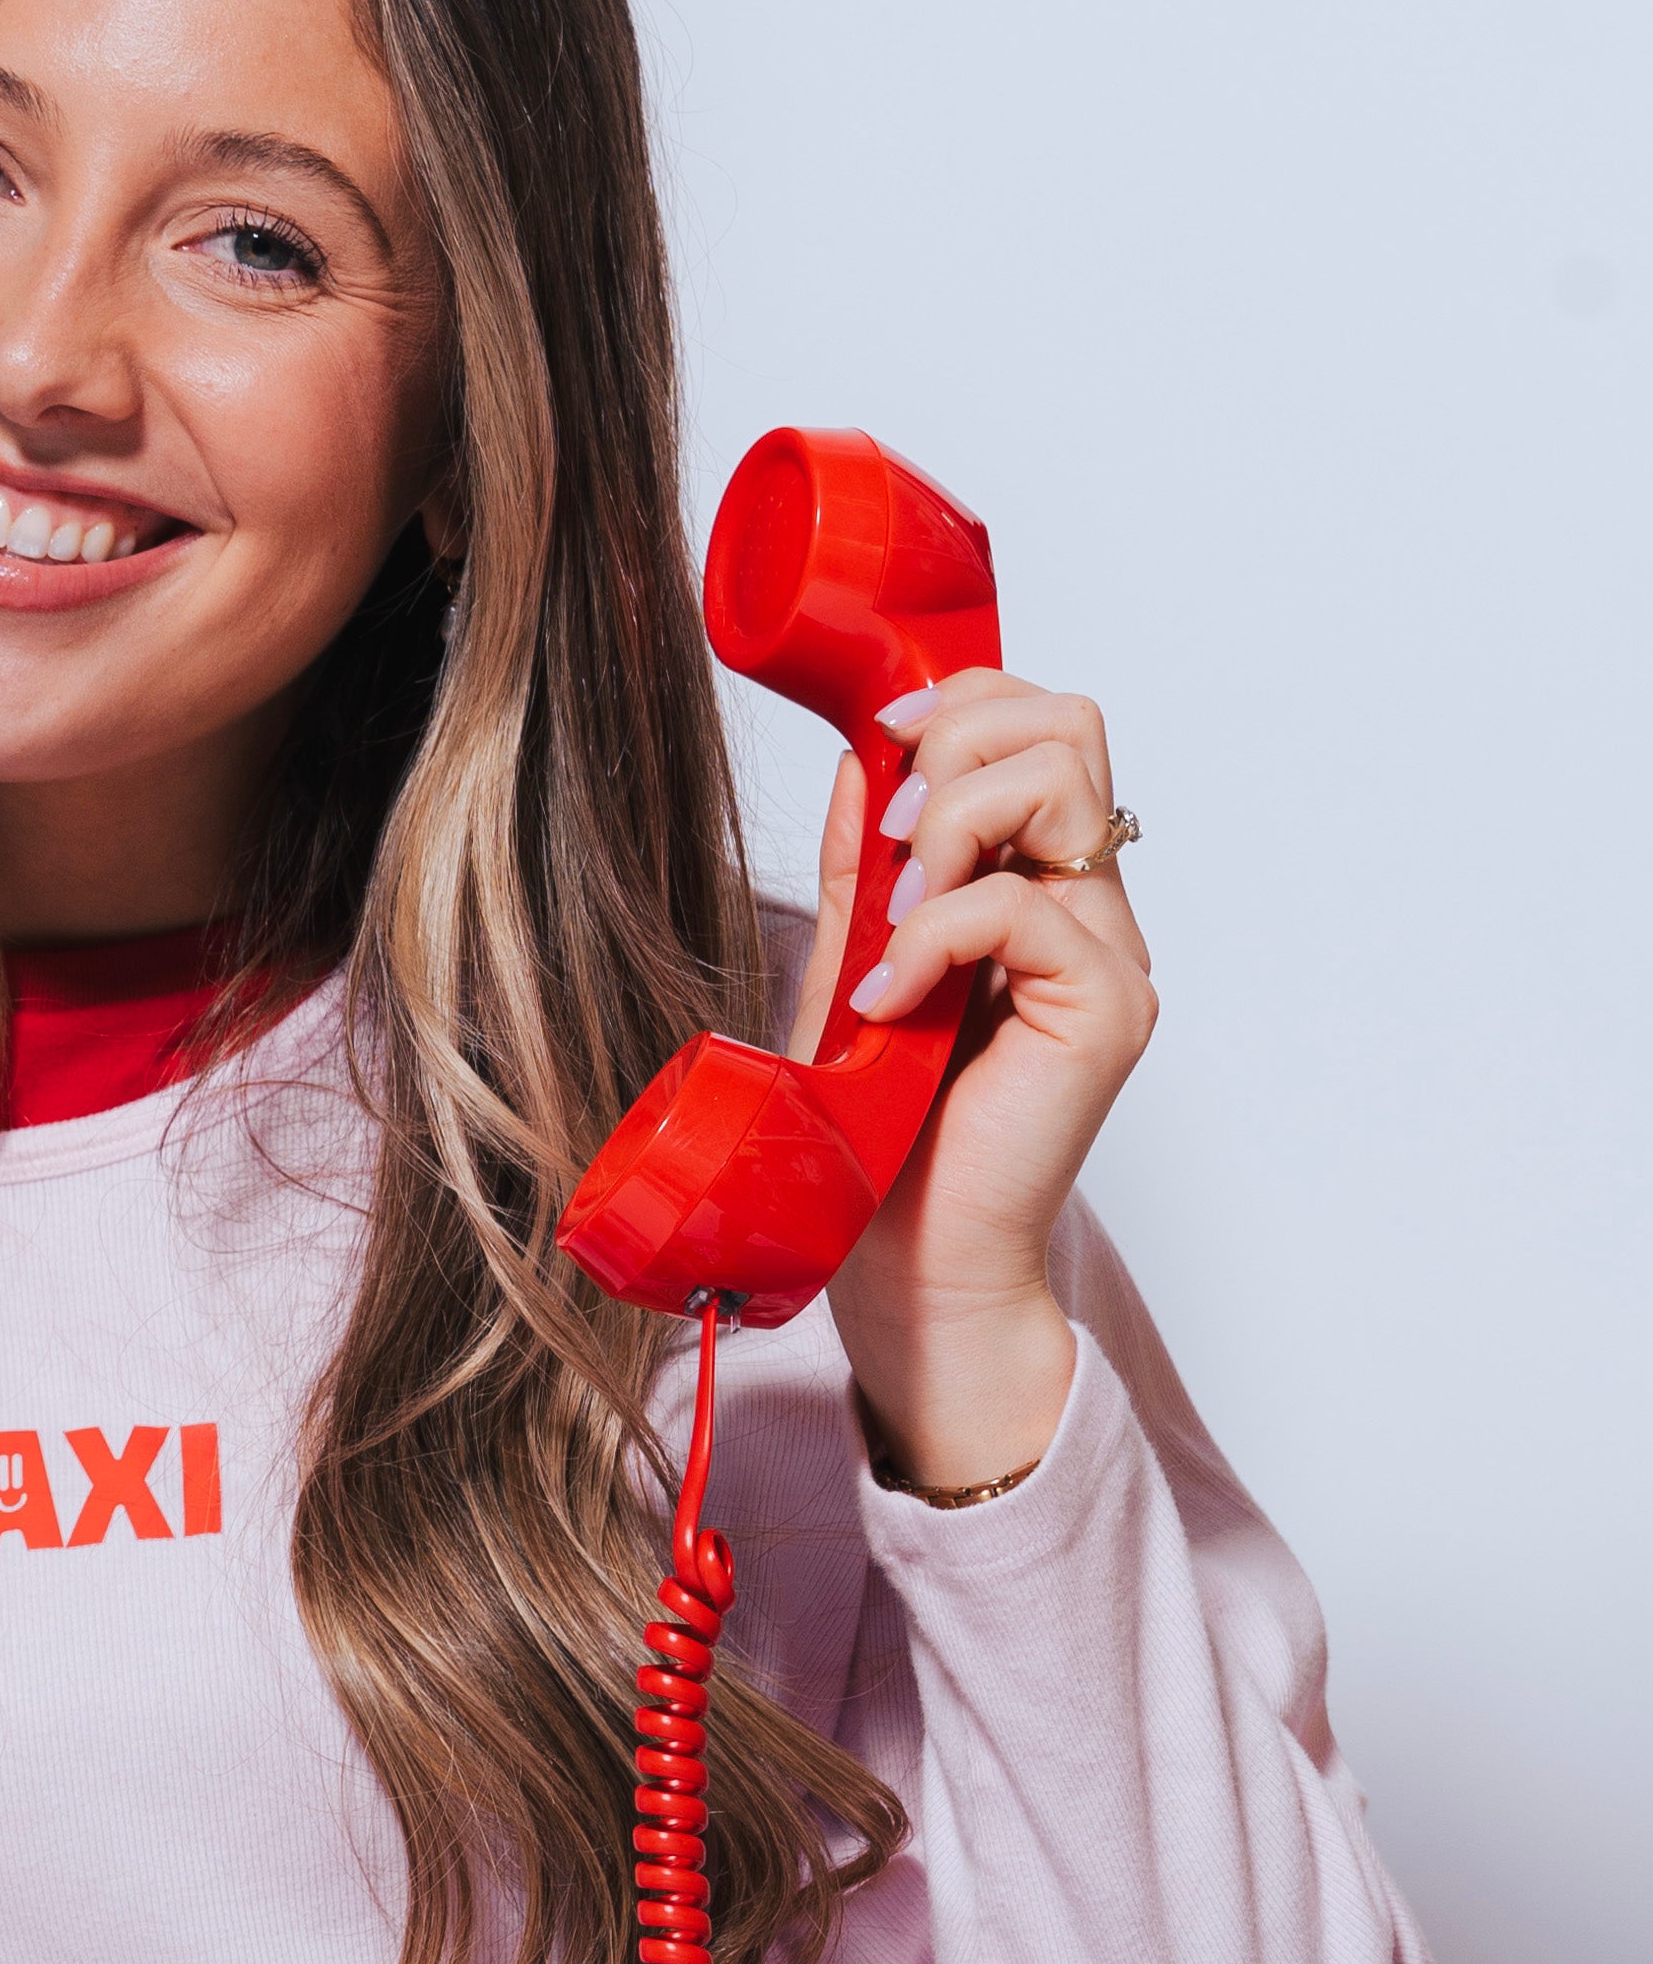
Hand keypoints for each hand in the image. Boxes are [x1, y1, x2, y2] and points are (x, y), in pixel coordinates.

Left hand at [787, 670, 1156, 1490]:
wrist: (903, 1260)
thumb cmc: (877, 1132)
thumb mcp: (852, 963)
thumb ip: (866, 867)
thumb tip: (860, 756)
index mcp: (1040, 886)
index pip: (1046, 728)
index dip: (967, 702)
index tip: (882, 739)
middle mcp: (1092, 911)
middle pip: (1072, 725)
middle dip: (958, 745)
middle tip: (890, 840)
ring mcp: (1111, 959)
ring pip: (1060, 783)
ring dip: (949, 823)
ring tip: (894, 919)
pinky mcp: (1106, 1012)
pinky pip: (1022, 906)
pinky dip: (933, 934)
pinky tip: (889, 999)